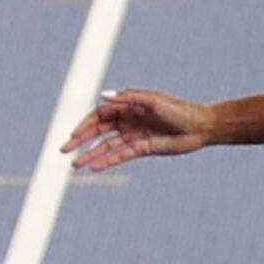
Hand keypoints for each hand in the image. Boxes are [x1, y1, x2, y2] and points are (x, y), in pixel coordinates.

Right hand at [60, 89, 211, 171]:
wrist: (199, 127)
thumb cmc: (178, 110)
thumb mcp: (153, 100)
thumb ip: (128, 98)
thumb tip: (104, 96)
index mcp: (127, 106)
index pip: (99, 115)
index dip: (85, 125)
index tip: (74, 135)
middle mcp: (128, 120)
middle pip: (98, 131)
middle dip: (81, 140)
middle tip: (64, 150)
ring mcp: (133, 135)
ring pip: (106, 146)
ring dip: (91, 155)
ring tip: (75, 164)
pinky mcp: (142, 149)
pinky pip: (120, 155)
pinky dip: (107, 161)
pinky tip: (95, 167)